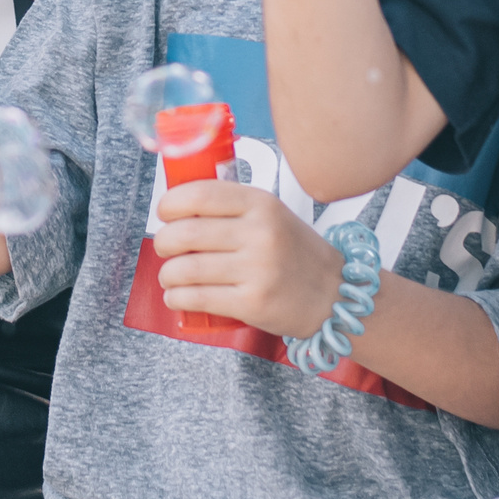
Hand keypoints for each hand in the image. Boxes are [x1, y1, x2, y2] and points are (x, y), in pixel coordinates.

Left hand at [151, 180, 353, 338]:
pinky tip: (177, 296)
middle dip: (162, 242)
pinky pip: (197, 298)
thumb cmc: (295, 253)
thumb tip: (177, 206)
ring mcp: (257, 270)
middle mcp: (260, 233)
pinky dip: (177, 298)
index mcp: (261, 204)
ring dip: (167, 274)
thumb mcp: (271, 214)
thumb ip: (231, 206)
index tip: (164, 212)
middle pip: (186, 233)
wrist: (335, 295)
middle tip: (164, 248)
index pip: (200, 194)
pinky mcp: (253, 303)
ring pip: (186, 269)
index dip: (170, 203)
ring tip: (170, 276)